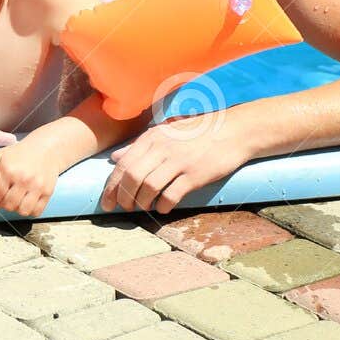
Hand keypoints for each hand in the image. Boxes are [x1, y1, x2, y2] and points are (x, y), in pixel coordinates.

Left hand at [0, 143, 57, 218]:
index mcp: (8, 170)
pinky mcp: (48, 192)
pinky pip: (36, 212)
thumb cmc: (19, 154)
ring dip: (18, 208)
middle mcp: (23, 179)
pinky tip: (28, 201)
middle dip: (5, 203)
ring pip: (23, 211)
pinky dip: (31, 210)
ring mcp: (37, 186)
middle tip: (8, 194)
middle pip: (9, 205)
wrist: (45, 149)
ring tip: (18, 198)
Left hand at [101, 113, 249, 214]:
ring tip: (142, 208)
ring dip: (141, 202)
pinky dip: (162, 206)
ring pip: (148, 187)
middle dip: (123, 197)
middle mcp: (162, 148)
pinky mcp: (195, 175)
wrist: (233, 130)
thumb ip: (139, 146)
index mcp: (152, 138)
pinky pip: (171, 194)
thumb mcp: (165, 133)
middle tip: (123, 208)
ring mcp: (179, 161)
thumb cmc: (197, 133)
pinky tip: (162, 209)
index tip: (106, 202)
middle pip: (132, 177)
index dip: (111, 186)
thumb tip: (114, 158)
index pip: (123, 164)